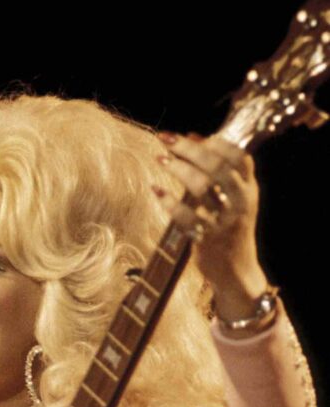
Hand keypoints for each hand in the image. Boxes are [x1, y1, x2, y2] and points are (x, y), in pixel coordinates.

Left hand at [152, 131, 269, 318]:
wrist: (236, 272)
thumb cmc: (231, 229)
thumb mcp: (235, 200)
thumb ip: (220, 172)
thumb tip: (196, 137)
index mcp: (249, 190)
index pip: (238, 156)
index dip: (215, 142)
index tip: (192, 135)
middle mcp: (240, 203)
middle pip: (217, 167)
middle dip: (190, 149)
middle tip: (166, 139)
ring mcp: (224, 222)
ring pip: (202, 187)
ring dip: (178, 169)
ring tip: (161, 159)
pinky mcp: (207, 239)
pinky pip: (186, 216)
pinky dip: (169, 201)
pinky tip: (157, 190)